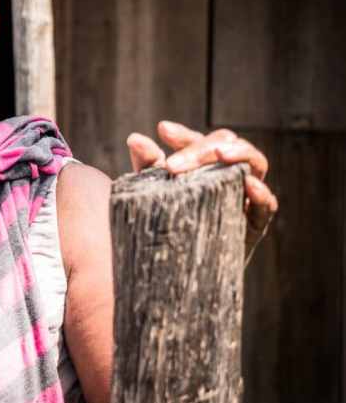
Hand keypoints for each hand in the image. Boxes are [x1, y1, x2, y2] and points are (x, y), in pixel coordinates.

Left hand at [126, 121, 278, 251]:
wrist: (164, 272)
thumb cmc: (158, 225)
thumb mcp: (148, 193)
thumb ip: (145, 166)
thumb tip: (135, 138)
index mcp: (203, 167)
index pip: (201, 141)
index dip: (185, 135)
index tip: (163, 130)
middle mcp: (226, 178)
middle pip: (228, 146)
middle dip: (202, 149)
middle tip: (173, 165)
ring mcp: (243, 200)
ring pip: (255, 165)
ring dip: (239, 154)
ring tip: (220, 154)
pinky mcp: (252, 228)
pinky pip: (267, 207)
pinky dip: (261, 193)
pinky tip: (248, 185)